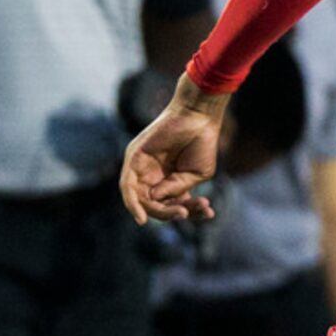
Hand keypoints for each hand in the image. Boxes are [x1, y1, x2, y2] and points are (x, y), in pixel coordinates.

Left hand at [120, 74, 225, 224]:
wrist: (198, 117)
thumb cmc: (201, 144)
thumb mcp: (195, 174)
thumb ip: (176, 189)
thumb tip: (155, 199)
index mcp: (168, 181)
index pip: (170, 206)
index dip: (187, 213)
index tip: (208, 211)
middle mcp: (152, 176)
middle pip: (153, 205)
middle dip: (170, 214)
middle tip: (186, 212)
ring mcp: (142, 168)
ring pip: (139, 199)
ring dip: (157, 212)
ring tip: (179, 212)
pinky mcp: (134, 158)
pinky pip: (127, 186)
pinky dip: (132, 203)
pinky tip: (141, 217)